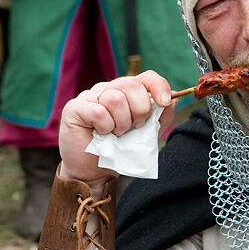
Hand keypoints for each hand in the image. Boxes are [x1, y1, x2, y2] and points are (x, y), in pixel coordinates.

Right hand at [59, 71, 175, 185]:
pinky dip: (105, 127)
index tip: (164, 103)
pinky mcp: (74, 108)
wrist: (96, 171)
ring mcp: (90, 96)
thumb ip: (161, 116)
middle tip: (133, 128)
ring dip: (121, 123)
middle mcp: (109, 89)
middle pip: (132, 85)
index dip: (159, 87)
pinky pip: (98, 111)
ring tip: (115, 134)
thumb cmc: (121, 151)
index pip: (147, 77)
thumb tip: (174, 98)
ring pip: (115, 98)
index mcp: (128, 93)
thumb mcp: (148, 134)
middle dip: (140, 111)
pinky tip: (101, 134)